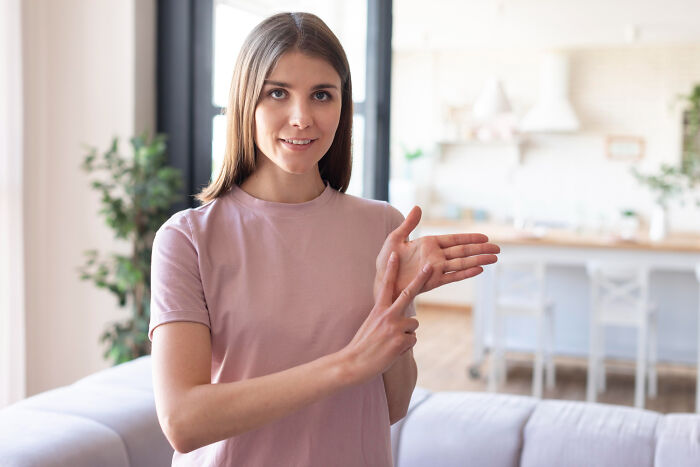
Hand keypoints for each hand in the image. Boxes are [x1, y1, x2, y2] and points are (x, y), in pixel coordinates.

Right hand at [341, 251, 431, 385]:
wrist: (353, 363)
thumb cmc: (362, 345)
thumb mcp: (370, 324)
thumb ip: (385, 316)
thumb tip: (405, 316)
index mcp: (378, 309)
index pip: (385, 285)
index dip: (391, 269)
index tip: (395, 253)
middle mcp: (387, 315)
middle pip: (409, 294)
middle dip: (420, 279)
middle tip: (430, 265)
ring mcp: (395, 328)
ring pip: (413, 325)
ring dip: (407, 334)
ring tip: (391, 343)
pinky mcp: (401, 342)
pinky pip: (412, 340)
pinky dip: (405, 347)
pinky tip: (392, 351)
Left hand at [374, 206, 499, 300]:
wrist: (381, 280)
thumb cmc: (387, 260)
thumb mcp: (395, 238)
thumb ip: (409, 224)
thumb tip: (418, 207)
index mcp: (429, 244)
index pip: (454, 239)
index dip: (469, 238)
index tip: (485, 237)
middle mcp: (436, 256)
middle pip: (462, 251)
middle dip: (480, 250)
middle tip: (498, 249)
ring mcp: (436, 269)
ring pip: (461, 263)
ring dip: (478, 260)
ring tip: (494, 258)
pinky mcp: (433, 281)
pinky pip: (452, 276)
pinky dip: (465, 273)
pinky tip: (478, 270)